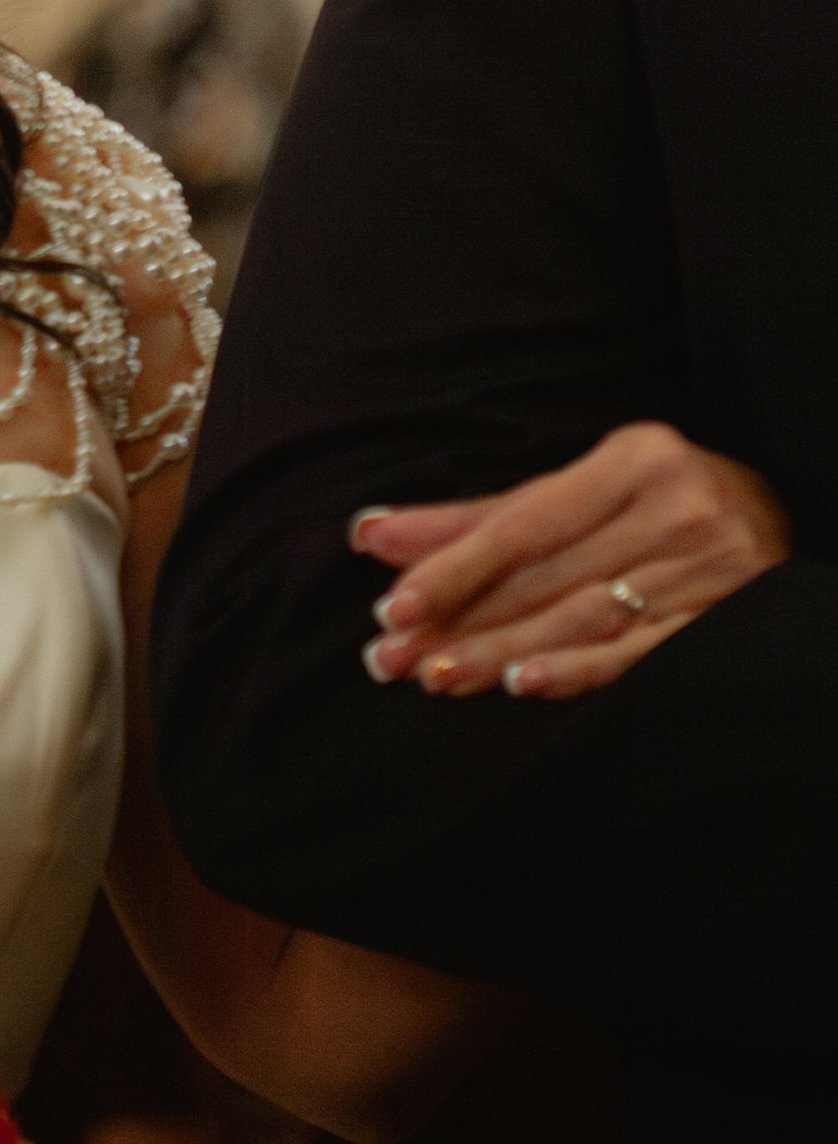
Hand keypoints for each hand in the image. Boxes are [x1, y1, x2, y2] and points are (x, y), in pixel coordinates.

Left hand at [349, 422, 791, 701]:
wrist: (769, 522)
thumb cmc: (651, 502)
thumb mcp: (575, 491)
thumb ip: (476, 518)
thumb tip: (374, 536)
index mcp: (635, 459)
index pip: (526, 523)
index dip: (454, 565)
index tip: (391, 603)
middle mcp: (677, 508)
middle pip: (547, 576)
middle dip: (462, 620)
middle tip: (392, 657)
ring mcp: (708, 569)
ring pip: (583, 618)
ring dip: (502, 652)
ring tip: (437, 674)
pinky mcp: (727, 622)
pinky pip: (641, 654)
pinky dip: (578, 672)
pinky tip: (523, 683)